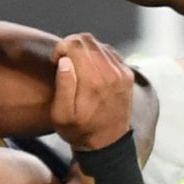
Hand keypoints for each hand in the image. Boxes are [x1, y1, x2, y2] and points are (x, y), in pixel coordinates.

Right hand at [50, 33, 134, 151]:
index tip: (56, 62)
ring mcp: (122, 72)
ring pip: (98, 44)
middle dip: (71, 45)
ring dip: (84, 49)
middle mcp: (110, 72)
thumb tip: (64, 61)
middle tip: (64, 61)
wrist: (108, 144)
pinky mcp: (127, 74)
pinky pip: (109, 51)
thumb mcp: (62, 116)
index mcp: (93, 80)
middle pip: (87, 40)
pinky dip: (97, 54)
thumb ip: (63, 86)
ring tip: (76, 66)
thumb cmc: (80, 131)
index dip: (61, 49)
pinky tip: (90, 69)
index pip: (75, 44)